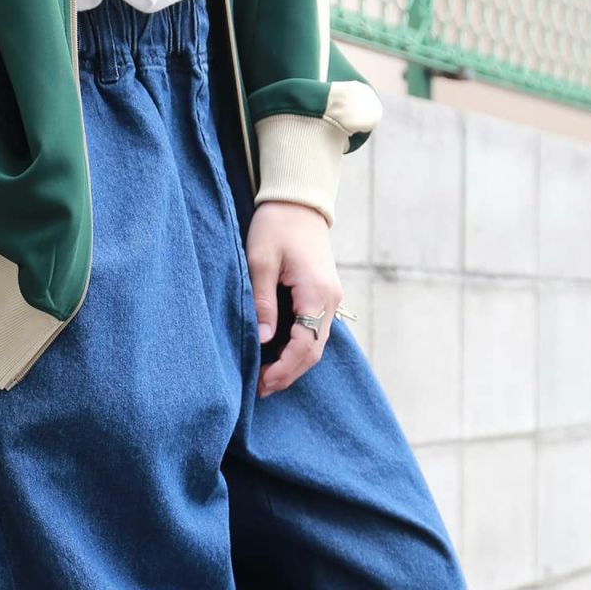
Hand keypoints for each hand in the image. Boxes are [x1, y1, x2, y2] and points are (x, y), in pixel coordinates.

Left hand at [246, 201, 342, 396]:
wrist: (299, 200)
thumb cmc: (276, 224)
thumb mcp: (260, 260)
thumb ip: (263, 301)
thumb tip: (266, 339)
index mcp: (316, 293)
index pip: (306, 345)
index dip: (284, 369)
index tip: (262, 382)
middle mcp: (330, 301)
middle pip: (314, 352)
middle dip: (289, 374)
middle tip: (261, 389)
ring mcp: (330, 299)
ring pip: (316, 345)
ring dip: (294, 364)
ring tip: (267, 379)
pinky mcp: (324, 296)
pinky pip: (315, 332)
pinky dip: (298, 349)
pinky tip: (279, 356)